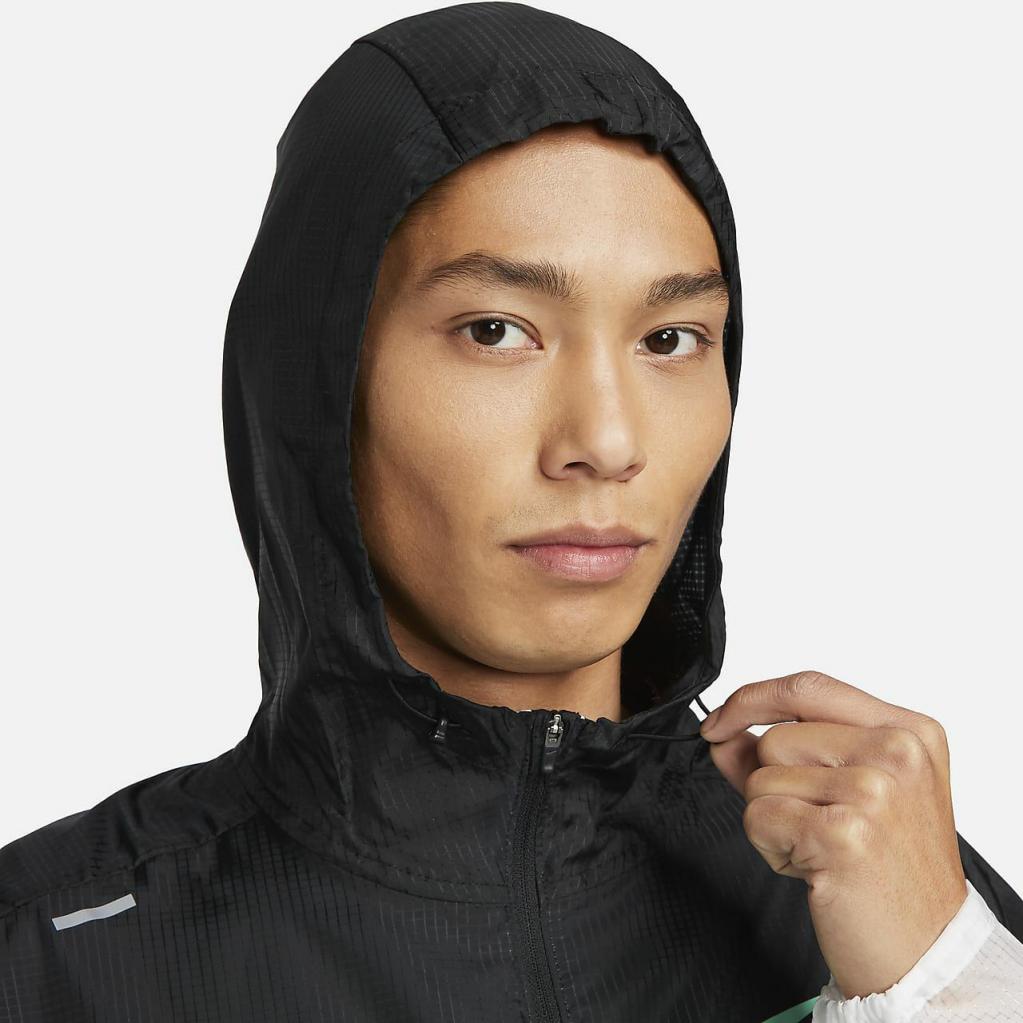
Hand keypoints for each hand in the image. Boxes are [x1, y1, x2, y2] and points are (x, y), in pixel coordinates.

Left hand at [699, 669, 967, 999]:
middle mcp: (898, 752)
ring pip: (760, 778)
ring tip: (824, 849)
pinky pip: (757, 817)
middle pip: (776, 738)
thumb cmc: (890, 872)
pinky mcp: (844, 833)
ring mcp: (873, 790)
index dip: (752, 699)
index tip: (720, 721)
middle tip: (820, 826)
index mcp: (909, 730)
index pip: (808, 687)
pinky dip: (771, 847)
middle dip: (772, 784)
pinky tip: (816, 869)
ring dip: (775, 820)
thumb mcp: (854, 793)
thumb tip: (724, 732)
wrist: (927, 950)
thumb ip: (786, 754)